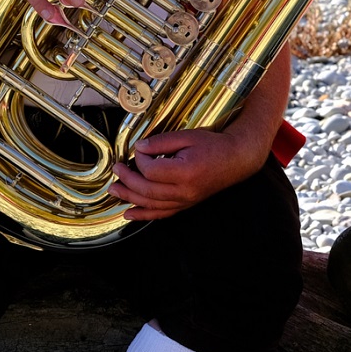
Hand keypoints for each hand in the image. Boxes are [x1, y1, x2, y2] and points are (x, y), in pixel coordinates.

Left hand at [110, 128, 261, 220]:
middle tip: (116, 170)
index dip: (140, 159)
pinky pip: (162, 214)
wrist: (236, 159)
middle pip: (147, 190)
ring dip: (130, 198)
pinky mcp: (186, 205)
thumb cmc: (214, 145)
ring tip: (114, 190)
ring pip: (151, 205)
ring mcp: (186, 201)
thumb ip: (162, 142)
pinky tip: (130, 214)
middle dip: (127, 180)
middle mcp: (184, 191)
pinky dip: (144, 215)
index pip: (151, 170)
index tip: (139, 148)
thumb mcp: (187, 136)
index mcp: (185, 172)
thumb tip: (140, 148)